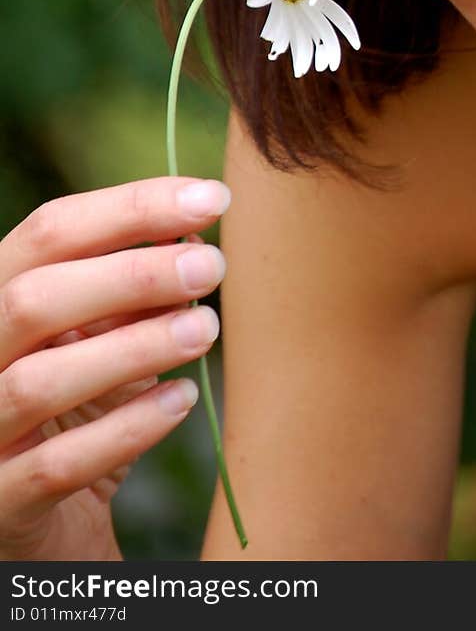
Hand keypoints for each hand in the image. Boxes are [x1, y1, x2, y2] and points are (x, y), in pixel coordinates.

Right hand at [0, 176, 229, 560]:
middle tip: (213, 268)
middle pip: (34, 299)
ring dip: (133, 349)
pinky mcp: (0, 501)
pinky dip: (126, 429)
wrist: (46, 519)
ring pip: (39, 381)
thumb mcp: (103, 336)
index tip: (211, 199)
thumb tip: (195, 244)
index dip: (132, 207)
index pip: (51, 231)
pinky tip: (181, 400)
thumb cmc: (79, 405)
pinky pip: (57, 464)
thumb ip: (135, 292)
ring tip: (205, 330)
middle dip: (132, 275)